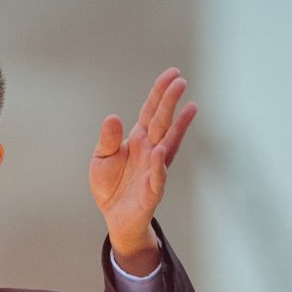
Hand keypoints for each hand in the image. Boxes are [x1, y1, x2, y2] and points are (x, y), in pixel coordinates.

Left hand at [90, 68, 196, 273]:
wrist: (115, 217)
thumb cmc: (111, 186)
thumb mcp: (102, 158)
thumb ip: (108, 139)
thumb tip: (113, 118)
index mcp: (139, 140)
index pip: (150, 112)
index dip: (160, 93)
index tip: (173, 74)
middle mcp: (151, 150)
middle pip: (162, 122)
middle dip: (171, 102)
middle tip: (181, 81)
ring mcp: (154, 169)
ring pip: (169, 144)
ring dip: (178, 127)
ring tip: (189, 107)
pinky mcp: (152, 191)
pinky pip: (157, 177)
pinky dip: (159, 165)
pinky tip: (161, 150)